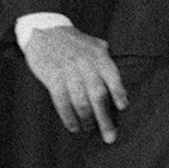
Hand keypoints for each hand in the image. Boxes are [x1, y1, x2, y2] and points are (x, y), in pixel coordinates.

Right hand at [21, 25, 126, 143]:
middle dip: (105, 118)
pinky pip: (61, 101)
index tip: (123, 107)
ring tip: (90, 130)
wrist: (44, 31)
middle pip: (98, 95)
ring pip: (80, 101)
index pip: (112, 76)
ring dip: (87, 119)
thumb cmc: (73, 41)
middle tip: (110, 136)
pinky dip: (68, 117)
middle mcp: (85, 64)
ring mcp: (68, 71)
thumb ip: (107, 59)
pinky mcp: (52, 78)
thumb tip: (120, 78)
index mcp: (99, 56)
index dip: (119, 92)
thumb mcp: (94, 44)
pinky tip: (74, 127)